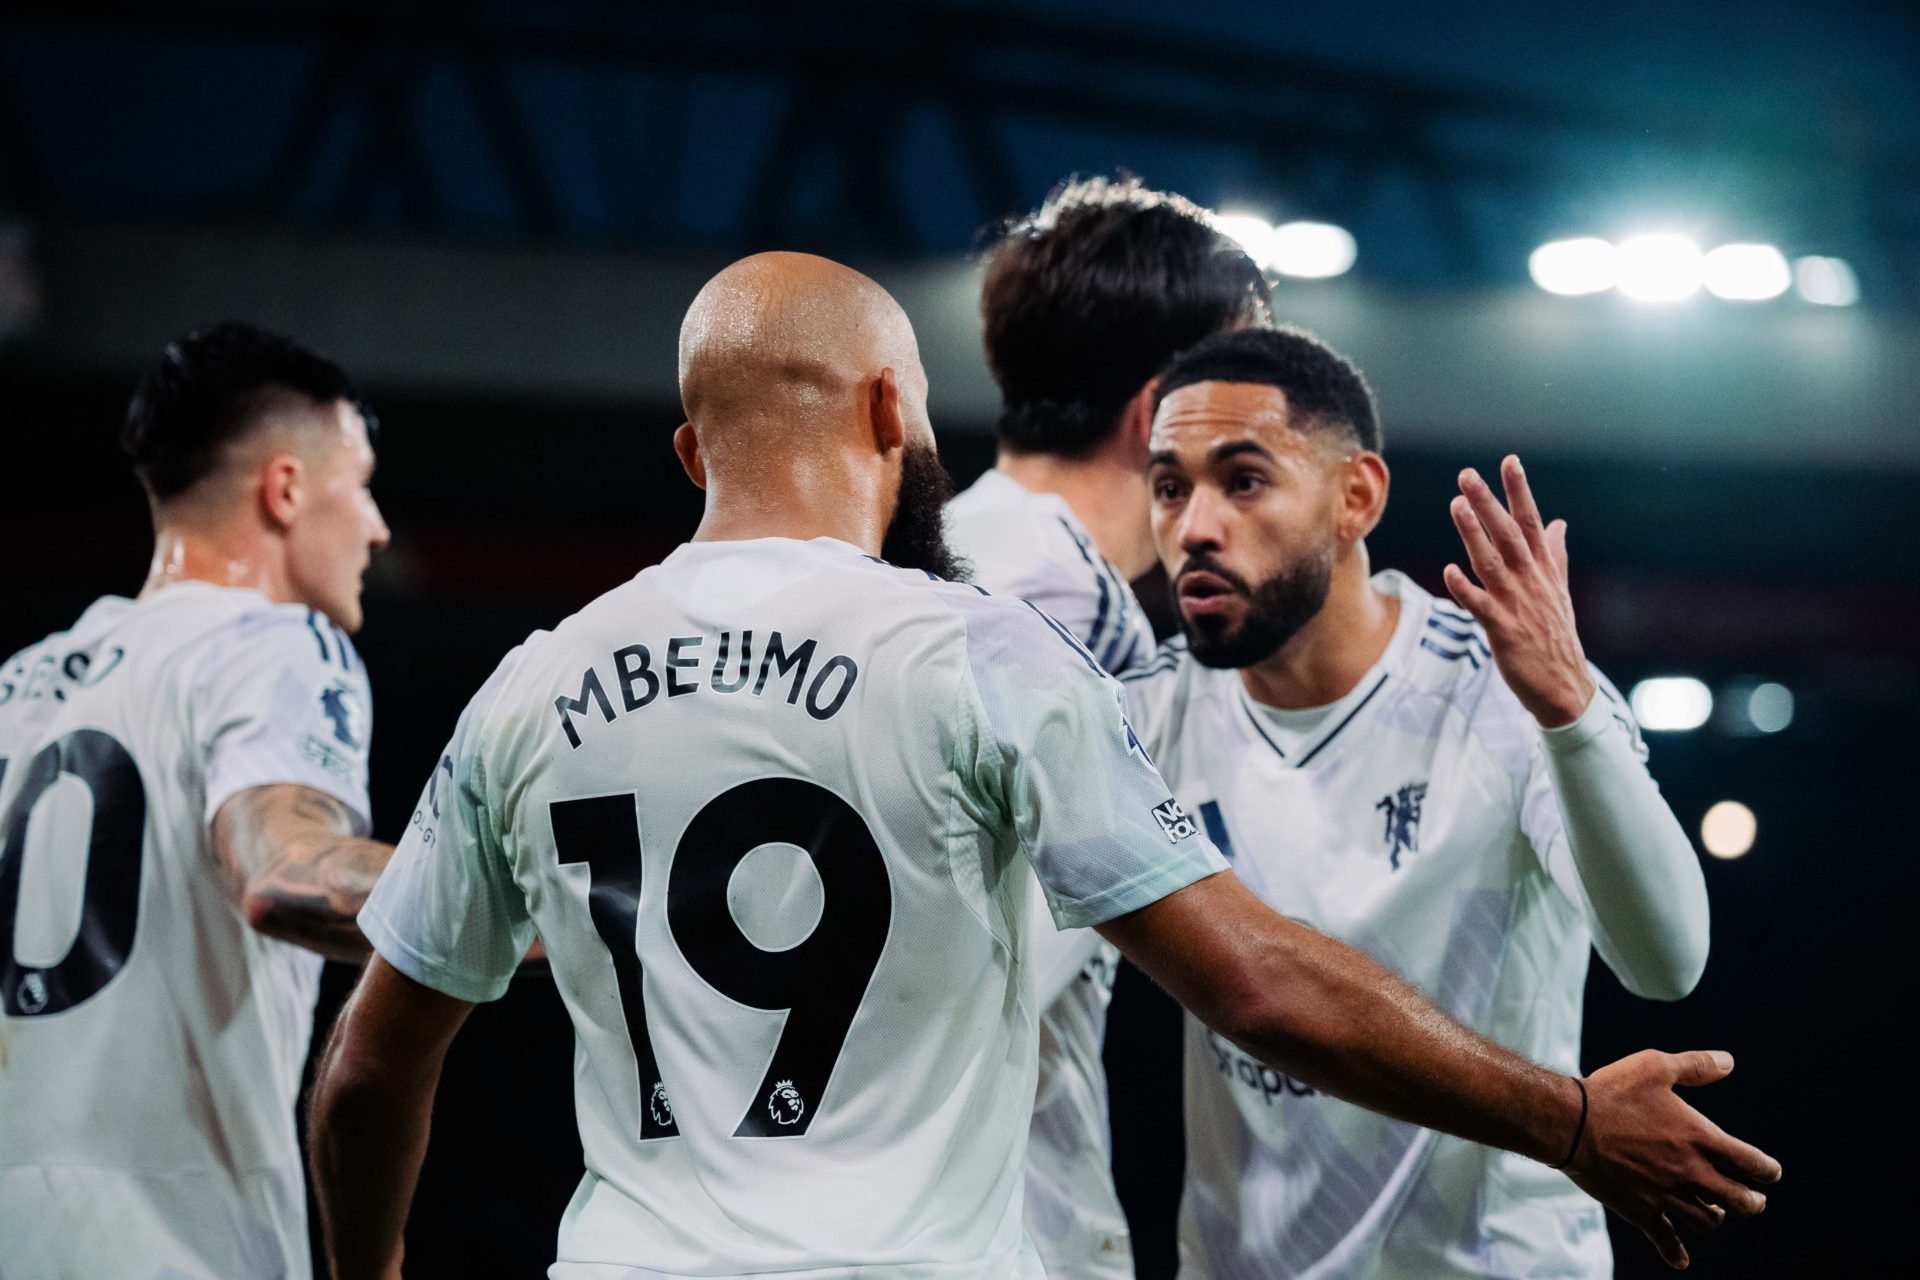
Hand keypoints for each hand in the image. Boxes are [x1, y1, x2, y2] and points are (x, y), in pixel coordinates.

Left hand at [1443, 456, 1595, 726]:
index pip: (1531, 522)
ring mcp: (1517, 604)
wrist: (1565, 686)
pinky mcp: (1504, 630)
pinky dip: (1465, 589)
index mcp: (1543, 569)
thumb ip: (1555, 554)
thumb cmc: (1556, 636)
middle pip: (1508, 534)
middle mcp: (1531, 581)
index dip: (1519, 491)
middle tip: (1467, 475)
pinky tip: (1449, 571)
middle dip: (1489, 503)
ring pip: (1492, 562)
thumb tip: (1559, 524)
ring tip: (1457, 506)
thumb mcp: (1558, 590)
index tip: (1509, 461)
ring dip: (1474, 534)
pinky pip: (1480, 606)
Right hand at [1566, 1049, 1781, 1269]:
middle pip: (1739, 1201)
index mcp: (1700, 1139)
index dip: (1767, 1170)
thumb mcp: (1655, 1067)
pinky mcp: (1640, 1210)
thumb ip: (1695, 1066)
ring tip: (1714, 1212)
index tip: (1770, 1173)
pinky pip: (1665, 1239)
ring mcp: (1666, 1195)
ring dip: (1715, 1217)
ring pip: (1706, 1221)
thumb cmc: (1613, 1092)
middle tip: (1753, 1202)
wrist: (1572, 1124)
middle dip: (1752, 1203)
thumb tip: (1729, 1062)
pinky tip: (1682, 1260)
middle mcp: (1690, 1172)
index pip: (1752, 1163)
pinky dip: (1676, 1252)